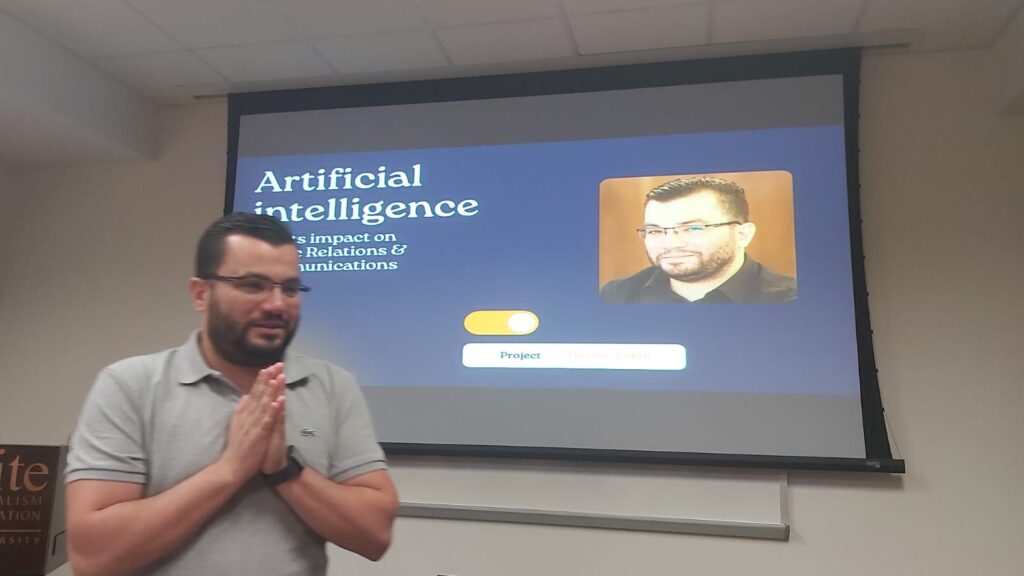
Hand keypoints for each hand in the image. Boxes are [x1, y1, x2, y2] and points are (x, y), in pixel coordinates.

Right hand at [219, 363, 285, 482]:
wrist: (231, 467)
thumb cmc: (237, 446)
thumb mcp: (236, 424)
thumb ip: (242, 410)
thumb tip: (245, 396)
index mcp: (243, 413)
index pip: (254, 393)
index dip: (262, 379)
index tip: (269, 366)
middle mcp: (247, 416)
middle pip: (259, 394)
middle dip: (269, 379)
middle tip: (277, 364)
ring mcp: (253, 425)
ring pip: (263, 404)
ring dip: (271, 390)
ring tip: (278, 376)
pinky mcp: (258, 435)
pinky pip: (266, 421)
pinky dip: (272, 410)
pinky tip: (278, 401)